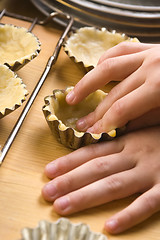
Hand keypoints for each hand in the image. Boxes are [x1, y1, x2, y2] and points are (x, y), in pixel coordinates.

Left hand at [42, 126, 159, 233]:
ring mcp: (151, 173)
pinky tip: (110, 227)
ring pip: (114, 185)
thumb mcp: (141, 131)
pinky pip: (148, 204)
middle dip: (70, 181)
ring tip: (63, 207)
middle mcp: (135, 156)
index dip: (69, 162)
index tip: (48, 171)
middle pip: (97, 169)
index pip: (92, 152)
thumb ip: (119, 139)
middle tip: (47, 192)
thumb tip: (92, 145)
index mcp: (128, 142)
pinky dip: (129, 215)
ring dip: (87, 196)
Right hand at [66, 42, 159, 132]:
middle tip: (81, 123)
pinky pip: (120, 50)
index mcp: (159, 86)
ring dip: (88, 82)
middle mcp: (150, 66)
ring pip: (108, 65)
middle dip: (95, 112)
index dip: (104, 123)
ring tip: (75, 94)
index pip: (121, 109)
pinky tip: (97, 69)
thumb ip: (147, 119)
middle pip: (113, 93)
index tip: (93, 132)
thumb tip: (122, 127)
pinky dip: (105, 60)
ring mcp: (149, 53)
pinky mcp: (149, 46)